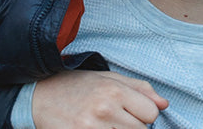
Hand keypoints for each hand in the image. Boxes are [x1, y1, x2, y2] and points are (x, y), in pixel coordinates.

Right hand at [32, 70, 167, 128]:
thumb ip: (138, 88)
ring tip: (105, 124)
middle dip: (132, 127)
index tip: (130, 112)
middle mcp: (105, 109)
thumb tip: (164, 104)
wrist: (38, 97)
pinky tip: (96, 128)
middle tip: (113, 120)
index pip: (152, 113)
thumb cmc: (75, 86)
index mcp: (114, 90)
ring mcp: (93, 128)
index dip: (143, 114)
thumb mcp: (107, 78)